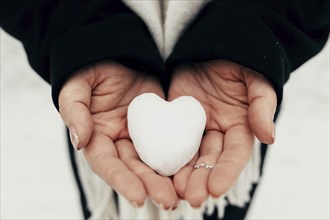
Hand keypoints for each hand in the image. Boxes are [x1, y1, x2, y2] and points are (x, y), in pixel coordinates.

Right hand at [59, 61, 178, 207]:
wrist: (120, 54)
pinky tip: (193, 171)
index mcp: (97, 136)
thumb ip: (74, 110)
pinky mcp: (160, 126)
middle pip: (134, 168)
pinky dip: (180, 158)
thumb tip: (79, 141)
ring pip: (154, 161)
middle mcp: (119, 141)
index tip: (139, 197)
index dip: (121, 180)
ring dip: (167, 179)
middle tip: (169, 201)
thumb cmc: (94, 68)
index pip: (107, 163)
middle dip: (150, 185)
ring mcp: (141, 135)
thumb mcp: (78, 85)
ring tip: (183, 195)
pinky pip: (171, 143)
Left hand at [169, 60, 275, 206]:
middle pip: (210, 161)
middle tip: (191, 198)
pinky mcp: (174, 120)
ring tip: (173, 192)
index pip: (234, 154)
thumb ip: (262, 105)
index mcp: (239, 125)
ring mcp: (194, 128)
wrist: (208, 45)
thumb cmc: (237, 59)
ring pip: (189, 156)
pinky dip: (165, 156)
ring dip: (182, 175)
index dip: (226, 171)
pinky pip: (168, 140)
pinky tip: (157, 170)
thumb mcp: (254, 78)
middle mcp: (217, 132)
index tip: (215, 190)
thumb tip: (270, 137)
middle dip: (201, 180)